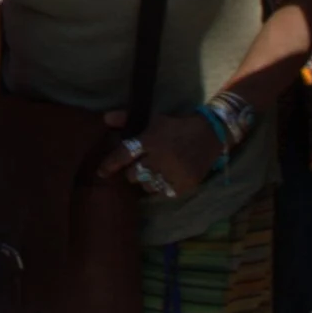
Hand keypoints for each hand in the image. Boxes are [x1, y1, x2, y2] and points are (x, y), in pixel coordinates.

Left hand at [96, 108, 223, 197]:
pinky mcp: (185, 184)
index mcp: (150, 139)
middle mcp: (160, 157)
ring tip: (154, 172)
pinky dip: (162, 188)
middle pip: (133, 175)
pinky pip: (164, 193)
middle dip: (132, 172)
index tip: (101, 173)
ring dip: (147, 181)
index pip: (123, 154)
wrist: (210, 133)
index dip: (109, 165)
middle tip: (140, 166)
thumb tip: (104, 119)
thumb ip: (127, 119)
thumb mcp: (153, 119)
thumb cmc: (176, 126)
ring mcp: (173, 172)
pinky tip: (166, 178)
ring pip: (147, 186)